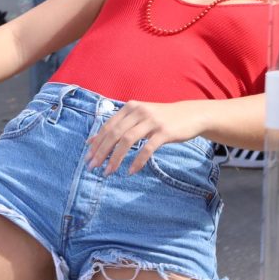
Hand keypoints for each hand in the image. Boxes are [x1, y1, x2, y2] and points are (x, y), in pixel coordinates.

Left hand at [85, 100, 202, 174]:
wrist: (190, 115)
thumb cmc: (161, 119)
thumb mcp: (138, 118)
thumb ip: (118, 126)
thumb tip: (92, 141)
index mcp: (130, 107)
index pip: (108, 126)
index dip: (97, 143)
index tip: (88, 158)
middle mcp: (139, 111)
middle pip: (115, 133)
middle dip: (102, 152)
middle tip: (93, 167)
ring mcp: (152, 120)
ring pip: (128, 140)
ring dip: (115, 158)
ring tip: (108, 172)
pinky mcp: (164, 131)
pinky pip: (147, 148)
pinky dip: (137, 161)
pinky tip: (131, 171)